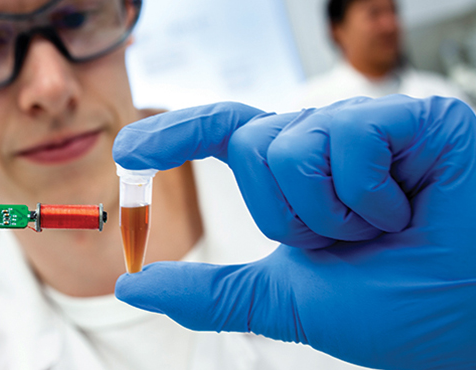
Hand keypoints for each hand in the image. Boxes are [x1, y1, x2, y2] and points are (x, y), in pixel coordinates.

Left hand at [112, 96, 475, 368]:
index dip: (172, 135)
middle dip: (290, 215)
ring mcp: (365, 128)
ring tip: (383, 229)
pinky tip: (409, 209)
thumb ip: (210, 293)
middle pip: (250, 144)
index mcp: (296, 178)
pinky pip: (346, 139)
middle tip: (350, 242)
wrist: (472, 317)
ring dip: (333, 212)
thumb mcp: (283, 301)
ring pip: (289, 143)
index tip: (127, 150)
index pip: (222, 134)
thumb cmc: (396, 307)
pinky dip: (371, 197)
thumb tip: (135, 284)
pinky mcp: (408, 119)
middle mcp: (325, 144)